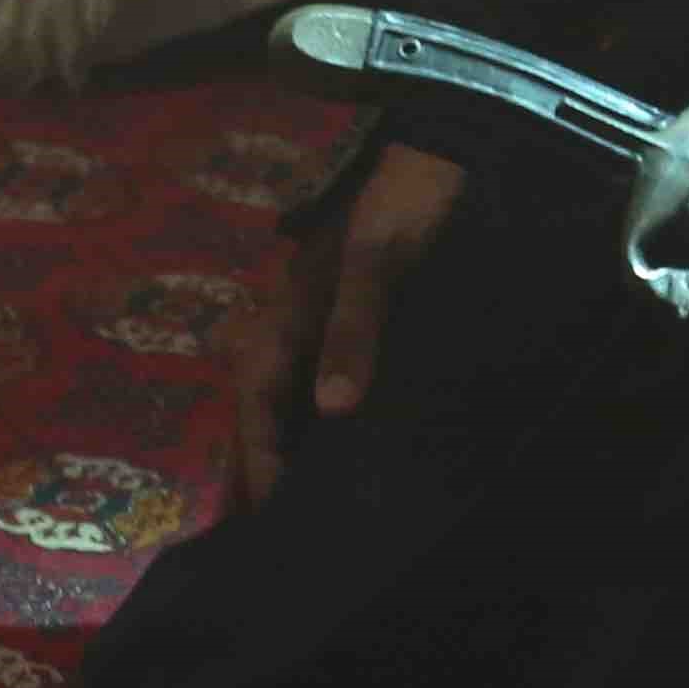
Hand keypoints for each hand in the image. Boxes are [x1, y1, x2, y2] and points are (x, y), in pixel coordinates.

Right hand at [228, 143, 467, 515]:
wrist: (432, 156)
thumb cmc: (396, 208)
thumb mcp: (374, 266)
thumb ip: (354, 332)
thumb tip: (334, 408)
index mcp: (279, 319)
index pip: (256, 410)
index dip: (261, 464)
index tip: (271, 521)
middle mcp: (287, 329)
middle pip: (266, 413)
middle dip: (268, 466)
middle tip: (282, 531)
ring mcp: (316, 328)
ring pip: (292, 403)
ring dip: (296, 448)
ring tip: (312, 506)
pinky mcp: (349, 325)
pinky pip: (324, 386)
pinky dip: (327, 423)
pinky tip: (350, 448)